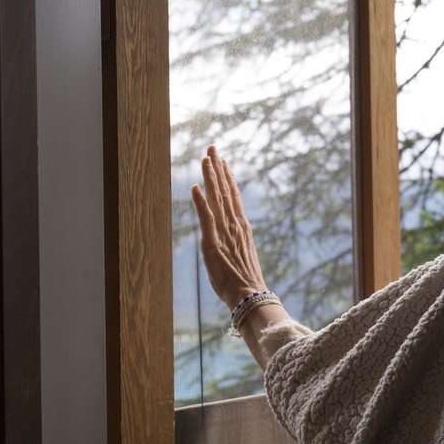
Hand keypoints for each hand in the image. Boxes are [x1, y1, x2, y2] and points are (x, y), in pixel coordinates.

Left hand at [191, 146, 267, 309]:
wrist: (249, 295)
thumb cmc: (244, 280)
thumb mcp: (241, 254)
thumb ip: (238, 238)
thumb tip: (240, 227)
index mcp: (240, 227)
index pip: (233, 196)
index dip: (227, 177)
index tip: (222, 160)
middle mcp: (234, 225)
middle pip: (225, 190)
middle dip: (217, 168)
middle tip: (212, 147)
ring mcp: (225, 232)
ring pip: (217, 198)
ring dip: (211, 177)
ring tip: (206, 158)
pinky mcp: (214, 243)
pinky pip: (207, 218)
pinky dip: (201, 202)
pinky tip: (195, 188)